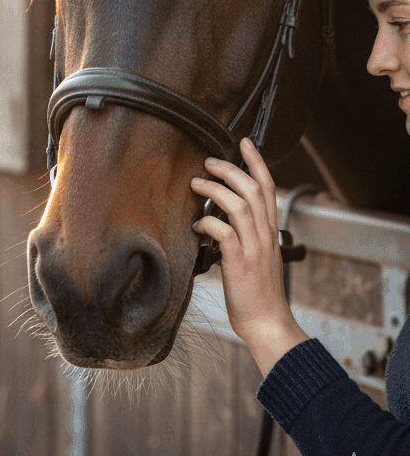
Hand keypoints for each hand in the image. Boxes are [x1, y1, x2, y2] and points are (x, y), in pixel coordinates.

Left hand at [191, 138, 308, 375]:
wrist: (266, 322)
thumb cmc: (255, 289)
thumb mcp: (255, 253)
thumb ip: (242, 232)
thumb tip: (217, 213)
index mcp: (269, 231)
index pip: (268, 188)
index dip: (257, 162)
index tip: (245, 142)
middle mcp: (264, 235)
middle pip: (253, 190)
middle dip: (230, 169)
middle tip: (208, 161)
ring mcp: (254, 249)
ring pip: (240, 206)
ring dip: (216, 190)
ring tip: (196, 183)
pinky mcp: (239, 264)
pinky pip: (225, 234)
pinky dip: (209, 223)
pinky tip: (198, 224)